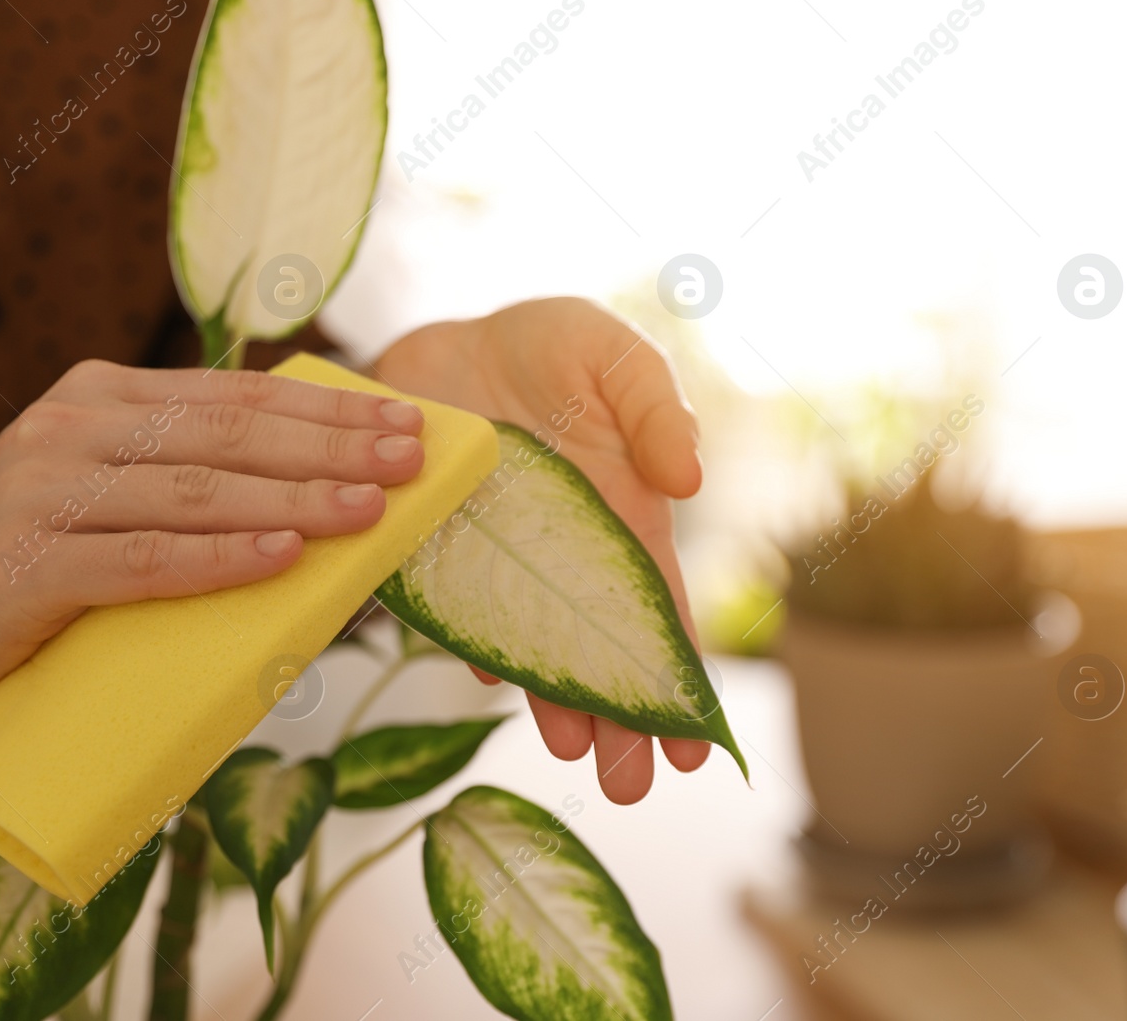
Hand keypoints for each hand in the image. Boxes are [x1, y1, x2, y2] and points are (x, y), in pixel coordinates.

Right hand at [0, 360, 428, 707]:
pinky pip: (143, 559)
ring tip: (371, 508)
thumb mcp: (90, 492)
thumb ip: (171, 479)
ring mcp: (49, 491)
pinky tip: (283, 556)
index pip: (234, 395)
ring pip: (197, 489)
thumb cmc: (10, 557)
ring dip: (296, 496)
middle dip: (332, 443)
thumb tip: (298, 498)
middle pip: (230, 430)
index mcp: (99, 397)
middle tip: (412, 456)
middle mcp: (75, 427)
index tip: (404, 421)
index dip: (326, 408)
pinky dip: (220, 557)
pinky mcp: (30, 564)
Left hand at [374, 297, 709, 803]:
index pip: (656, 609)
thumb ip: (656, 408)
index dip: (676, 674)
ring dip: (553, 700)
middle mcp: (562, 555)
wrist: (447, 343)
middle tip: (631, 784)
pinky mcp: (433, 549)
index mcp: (622, 518)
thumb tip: (687, 478)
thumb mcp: (615, 358)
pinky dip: (468, 635)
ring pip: (530, 644)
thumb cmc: (550, 350)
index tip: (693, 742)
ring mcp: (498, 561)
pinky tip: (486, 670)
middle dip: (618, 717)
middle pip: (596, 648)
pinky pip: (449, 604)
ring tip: (572, 752)